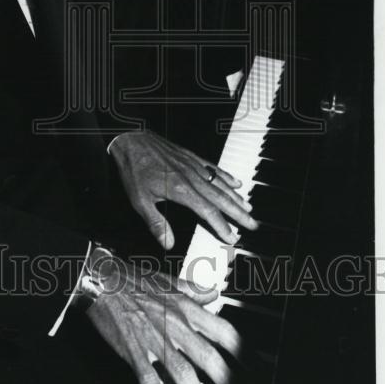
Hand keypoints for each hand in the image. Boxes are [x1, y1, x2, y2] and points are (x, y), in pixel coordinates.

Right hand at [85, 249, 239, 383]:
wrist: (101, 277)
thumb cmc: (133, 278)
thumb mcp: (169, 279)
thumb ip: (194, 289)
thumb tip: (214, 293)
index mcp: (186, 307)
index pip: (223, 331)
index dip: (242, 353)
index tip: (253, 369)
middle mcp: (175, 324)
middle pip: (208, 357)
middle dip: (228, 383)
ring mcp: (154, 338)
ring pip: (182, 372)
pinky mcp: (132, 349)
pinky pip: (147, 376)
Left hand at [110, 129, 257, 248]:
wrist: (132, 139)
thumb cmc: (134, 169)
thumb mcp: (139, 200)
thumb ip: (155, 222)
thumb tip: (168, 244)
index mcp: (181, 190)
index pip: (208, 211)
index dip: (222, 226)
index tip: (233, 238)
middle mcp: (192, 177)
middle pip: (220, 198)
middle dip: (238, 212)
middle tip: (253, 224)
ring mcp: (193, 166)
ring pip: (220, 183)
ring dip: (235, 196)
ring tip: (249, 208)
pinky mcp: (190, 157)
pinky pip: (213, 168)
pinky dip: (225, 176)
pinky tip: (235, 182)